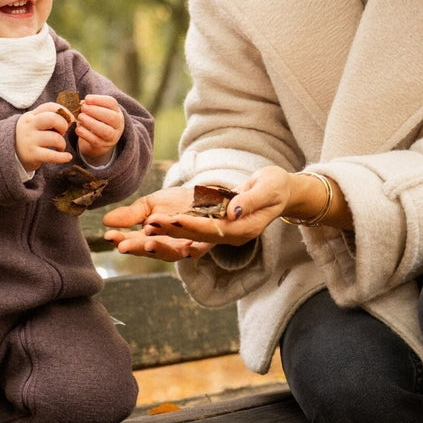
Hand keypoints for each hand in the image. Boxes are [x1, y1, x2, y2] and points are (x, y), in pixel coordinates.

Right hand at [16, 102, 73, 172]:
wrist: (12, 154)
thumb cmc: (30, 137)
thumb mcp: (34, 123)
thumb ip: (48, 118)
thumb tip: (70, 119)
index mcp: (31, 116)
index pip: (50, 106)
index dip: (64, 111)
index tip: (69, 119)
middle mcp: (29, 126)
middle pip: (53, 118)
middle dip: (63, 125)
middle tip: (62, 133)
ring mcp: (30, 140)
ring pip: (55, 138)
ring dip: (62, 143)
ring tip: (59, 147)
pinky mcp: (32, 154)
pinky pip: (52, 155)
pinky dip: (63, 157)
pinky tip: (67, 157)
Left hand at [76, 95, 123, 161]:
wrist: (100, 142)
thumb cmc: (97, 121)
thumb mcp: (97, 111)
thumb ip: (90, 106)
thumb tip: (81, 103)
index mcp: (117, 112)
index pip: (111, 103)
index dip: (98, 99)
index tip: (87, 98)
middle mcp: (117, 125)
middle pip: (111, 117)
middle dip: (95, 111)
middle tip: (83, 108)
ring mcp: (111, 137)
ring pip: (104, 131)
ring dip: (90, 122)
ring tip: (80, 117)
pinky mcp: (102, 146)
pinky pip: (94, 140)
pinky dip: (85, 133)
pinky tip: (78, 128)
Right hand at [101, 186, 213, 260]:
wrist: (209, 198)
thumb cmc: (178, 202)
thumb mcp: (151, 205)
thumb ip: (131, 215)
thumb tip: (105, 221)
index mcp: (150, 237)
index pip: (132, 241)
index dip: (120, 239)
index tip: (109, 235)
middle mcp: (165, 247)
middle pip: (148, 250)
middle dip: (136, 247)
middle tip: (123, 245)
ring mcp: (183, 249)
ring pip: (169, 253)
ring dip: (159, 248)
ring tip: (148, 242)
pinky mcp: (202, 247)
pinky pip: (194, 248)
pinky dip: (186, 244)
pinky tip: (181, 239)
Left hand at [141, 166, 292, 245]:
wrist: (280, 191)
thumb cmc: (276, 186)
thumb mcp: (269, 188)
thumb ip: (251, 200)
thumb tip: (234, 211)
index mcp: (244, 229)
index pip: (213, 230)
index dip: (193, 225)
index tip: (173, 219)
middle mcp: (230, 236)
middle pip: (196, 237)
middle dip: (171, 232)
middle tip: (148, 224)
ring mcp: (222, 233)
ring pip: (189, 236)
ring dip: (166, 233)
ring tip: (143, 228)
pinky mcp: (215, 226)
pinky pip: (190, 230)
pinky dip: (171, 228)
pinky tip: (152, 226)